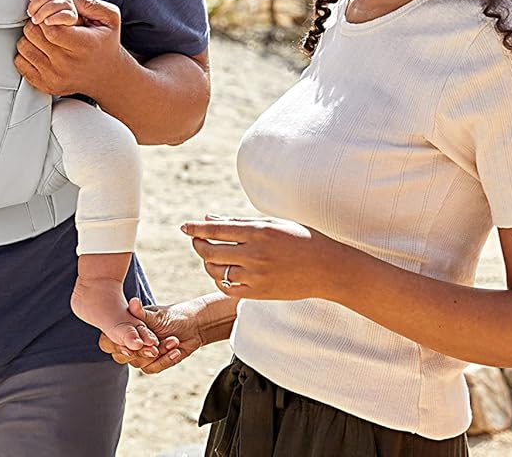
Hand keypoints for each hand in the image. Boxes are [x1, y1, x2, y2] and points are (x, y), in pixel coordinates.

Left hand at [15, 0, 124, 97]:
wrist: (108, 75)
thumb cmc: (105, 42)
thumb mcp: (108, 16)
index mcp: (84, 45)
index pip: (50, 28)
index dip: (46, 17)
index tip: (51, 16)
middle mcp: (68, 64)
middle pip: (33, 35)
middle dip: (37, 23)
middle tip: (47, 23)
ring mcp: (55, 77)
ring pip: (24, 47)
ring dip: (31, 37)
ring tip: (46, 37)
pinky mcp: (45, 85)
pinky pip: (20, 63)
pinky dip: (27, 53)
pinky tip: (41, 50)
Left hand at [25, 0, 77, 25]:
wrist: (70, 15)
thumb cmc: (56, 6)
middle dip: (33, 6)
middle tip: (30, 13)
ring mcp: (68, 3)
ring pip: (50, 6)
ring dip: (40, 14)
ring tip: (36, 19)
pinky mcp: (72, 15)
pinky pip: (61, 16)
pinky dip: (52, 19)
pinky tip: (47, 22)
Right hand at [97, 298, 207, 373]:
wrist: (194, 326)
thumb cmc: (173, 316)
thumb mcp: (158, 316)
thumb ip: (142, 315)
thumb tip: (133, 303)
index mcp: (126, 327)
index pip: (109, 340)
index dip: (117, 343)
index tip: (133, 343)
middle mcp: (130, 342)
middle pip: (121, 356)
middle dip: (140, 351)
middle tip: (155, 344)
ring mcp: (141, 354)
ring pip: (138, 363)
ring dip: (158, 353)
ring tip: (173, 340)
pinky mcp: (153, 363)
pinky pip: (152, 368)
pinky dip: (165, 360)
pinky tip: (176, 350)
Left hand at [182, 215, 346, 300]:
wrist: (327, 269)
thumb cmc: (300, 240)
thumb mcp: (272, 224)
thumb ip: (238, 223)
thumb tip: (208, 218)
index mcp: (258, 232)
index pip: (216, 230)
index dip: (196, 228)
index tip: (184, 227)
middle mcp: (254, 254)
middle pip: (210, 251)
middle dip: (198, 244)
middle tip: (196, 240)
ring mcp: (256, 276)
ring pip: (216, 270)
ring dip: (208, 262)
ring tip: (210, 255)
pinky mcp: (258, 293)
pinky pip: (227, 287)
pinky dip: (219, 279)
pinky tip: (222, 272)